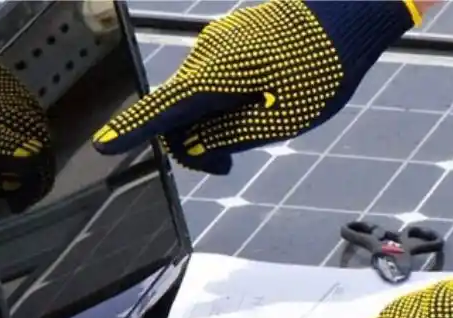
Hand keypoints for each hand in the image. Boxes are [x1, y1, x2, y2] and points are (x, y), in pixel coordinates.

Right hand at [91, 0, 421, 173]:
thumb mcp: (281, 120)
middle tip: (226, 167)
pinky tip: (261, 100)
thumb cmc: (321, 70)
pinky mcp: (232, 36)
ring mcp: (219, 40)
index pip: (162, 110)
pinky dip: (224, 98)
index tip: (105, 144)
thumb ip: (229, 136)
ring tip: (259, 124)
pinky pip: (214, 75)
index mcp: (216, 77)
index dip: (132, 131)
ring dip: (213, 120)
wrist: (347, 15)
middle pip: (179, 109)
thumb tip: (191, 146)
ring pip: (197, 93)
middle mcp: (208, 53)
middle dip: (195, 142)